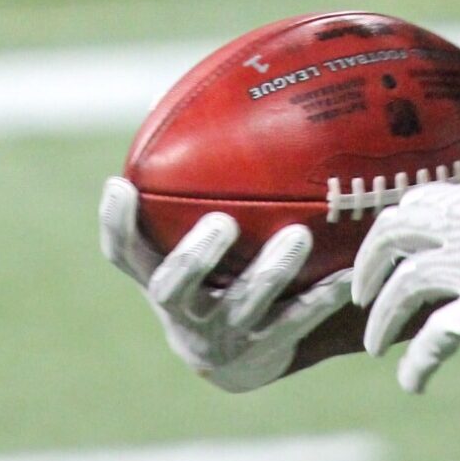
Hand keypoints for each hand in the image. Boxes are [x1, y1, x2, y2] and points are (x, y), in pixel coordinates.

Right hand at [98, 177, 352, 392]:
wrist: (234, 362)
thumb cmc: (212, 272)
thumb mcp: (188, 239)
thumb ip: (188, 188)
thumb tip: (183, 99)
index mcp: (155, 275)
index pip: (122, 252)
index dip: (116, 223)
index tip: (121, 184)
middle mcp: (181, 311)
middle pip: (173, 288)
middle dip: (197, 257)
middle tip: (223, 222)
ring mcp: (220, 337)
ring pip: (242, 307)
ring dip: (271, 272)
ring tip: (299, 236)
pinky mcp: (262, 355)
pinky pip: (294, 326)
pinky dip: (318, 300)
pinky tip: (343, 277)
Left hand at [352, 174, 459, 393]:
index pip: (415, 203)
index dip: (391, 228)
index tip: (385, 251)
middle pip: (392, 232)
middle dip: (367, 266)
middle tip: (360, 297)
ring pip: (406, 284)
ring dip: (382, 318)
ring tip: (374, 345)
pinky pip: (443, 330)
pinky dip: (420, 359)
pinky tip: (409, 380)